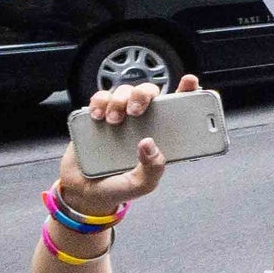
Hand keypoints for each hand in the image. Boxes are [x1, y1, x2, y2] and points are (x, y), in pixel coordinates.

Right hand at [51, 75, 192, 215]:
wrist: (83, 190)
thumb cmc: (119, 186)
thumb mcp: (141, 185)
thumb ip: (152, 169)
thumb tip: (149, 144)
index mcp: (160, 135)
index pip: (178, 108)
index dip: (187, 92)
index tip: (190, 82)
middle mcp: (142, 122)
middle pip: (149, 93)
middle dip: (144, 94)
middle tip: (136, 112)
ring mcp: (120, 116)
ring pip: (124, 91)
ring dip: (119, 100)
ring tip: (113, 121)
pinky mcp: (98, 115)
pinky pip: (100, 98)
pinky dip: (99, 102)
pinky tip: (98, 116)